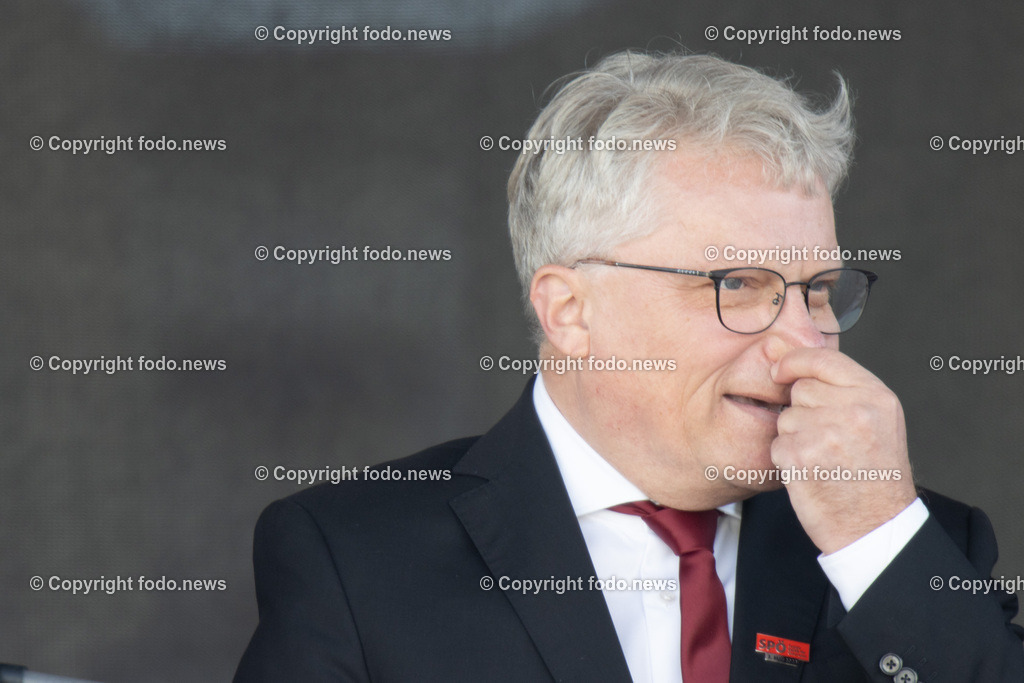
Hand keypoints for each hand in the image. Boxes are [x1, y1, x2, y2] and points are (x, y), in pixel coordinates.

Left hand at [770, 348, 917, 554]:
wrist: (875, 526)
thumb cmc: (874, 476)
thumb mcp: (877, 421)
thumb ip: (843, 388)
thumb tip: (790, 358)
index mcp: (876, 397)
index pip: (823, 358)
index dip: (795, 361)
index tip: (780, 369)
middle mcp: (854, 410)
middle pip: (800, 388)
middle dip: (804, 410)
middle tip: (829, 440)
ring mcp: (826, 432)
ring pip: (786, 417)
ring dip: (795, 436)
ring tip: (824, 459)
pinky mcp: (801, 456)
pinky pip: (777, 443)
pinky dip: (787, 459)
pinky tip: (812, 473)